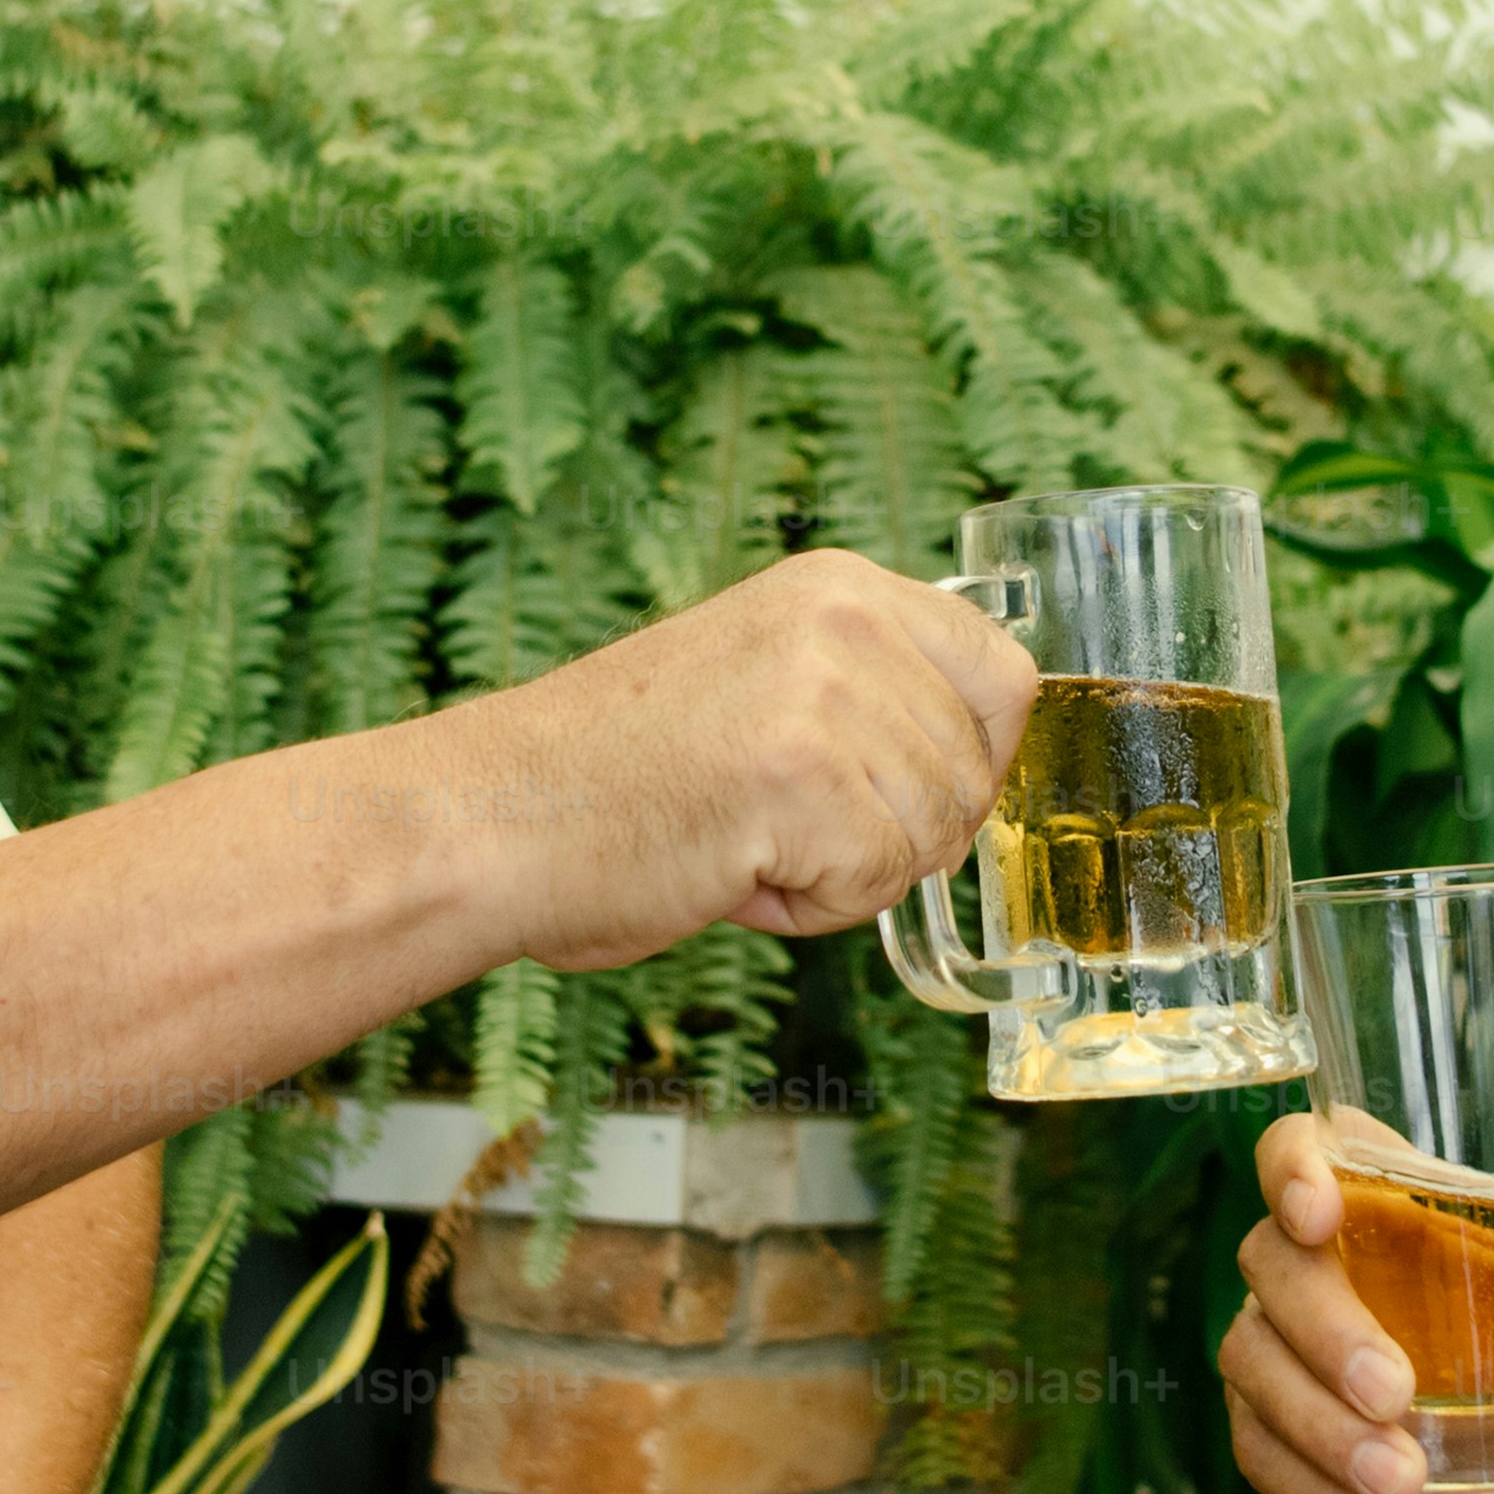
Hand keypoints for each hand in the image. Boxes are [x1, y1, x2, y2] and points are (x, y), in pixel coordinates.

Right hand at [407, 550, 1036, 974]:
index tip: (909, 798)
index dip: (972, 762)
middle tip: (782, 831)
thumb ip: (864, 697)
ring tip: (742, 843)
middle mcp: (843, 618)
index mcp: (838, 585)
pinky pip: (876, 883)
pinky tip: (730, 869)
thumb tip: (973, 770)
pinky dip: (811, 908)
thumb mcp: (764, 683)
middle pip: (973, 773)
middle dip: (898, 835)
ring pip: (930, 836)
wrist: (490, 819)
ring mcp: (825, 693)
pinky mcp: (803, 776)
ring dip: (846, 874)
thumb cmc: (610, 778)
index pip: (1004, 673)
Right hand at [1217, 1109, 1493, 1493]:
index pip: (1299, 1149)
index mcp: (1378, 1197)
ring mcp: (1278, 1346)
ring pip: (1255, 1368)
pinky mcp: (1271, 1429)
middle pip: (1273, 1266)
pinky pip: (1262, 1456)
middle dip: (1327, 1332)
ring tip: (1404, 1481)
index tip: (1321, 1212)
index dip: (1290, 1168)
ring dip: (1322, 1430)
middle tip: (1397, 1394)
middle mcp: (1309, 1262)